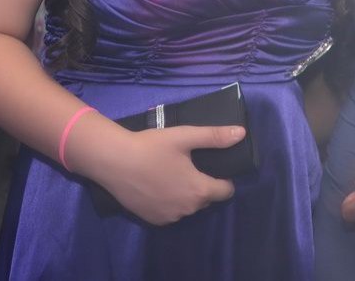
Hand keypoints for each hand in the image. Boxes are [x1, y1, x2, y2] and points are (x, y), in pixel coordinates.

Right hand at [90, 126, 242, 225]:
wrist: (113, 161)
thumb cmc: (151, 147)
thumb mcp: (184, 136)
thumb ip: (214, 137)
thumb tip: (241, 134)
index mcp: (199, 191)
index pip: (225, 191)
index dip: (223, 179)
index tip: (212, 166)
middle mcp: (187, 210)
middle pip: (205, 199)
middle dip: (202, 185)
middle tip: (188, 165)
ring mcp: (169, 218)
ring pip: (187, 207)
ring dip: (185, 194)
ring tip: (171, 174)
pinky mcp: (152, 220)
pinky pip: (170, 212)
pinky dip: (169, 202)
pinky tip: (158, 185)